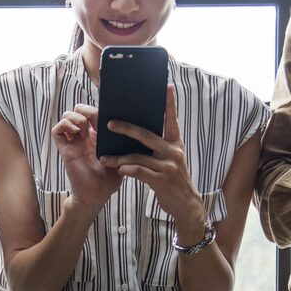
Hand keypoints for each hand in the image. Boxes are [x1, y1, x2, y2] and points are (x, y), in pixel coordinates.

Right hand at [51, 104, 122, 211]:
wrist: (97, 196)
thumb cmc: (109, 179)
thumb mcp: (123, 157)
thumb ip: (125, 143)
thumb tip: (133, 125)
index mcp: (98, 135)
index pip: (94, 112)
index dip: (96, 104)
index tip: (104, 104)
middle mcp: (85, 136)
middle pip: (79, 110)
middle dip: (86, 109)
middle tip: (94, 118)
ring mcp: (74, 142)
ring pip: (67, 116)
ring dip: (75, 117)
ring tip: (83, 128)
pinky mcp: (65, 149)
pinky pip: (57, 130)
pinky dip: (64, 126)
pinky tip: (76, 133)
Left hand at [101, 86, 207, 239]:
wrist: (186, 205)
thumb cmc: (173, 180)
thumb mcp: (171, 160)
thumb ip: (158, 147)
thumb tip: (137, 133)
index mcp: (176, 143)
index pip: (172, 120)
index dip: (170, 103)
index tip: (167, 86)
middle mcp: (173, 151)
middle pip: (146, 135)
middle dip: (126, 128)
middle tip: (109, 123)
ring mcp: (169, 166)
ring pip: (137, 157)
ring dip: (118, 158)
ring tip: (104, 158)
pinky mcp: (162, 180)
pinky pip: (139, 171)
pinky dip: (127, 170)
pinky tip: (118, 170)